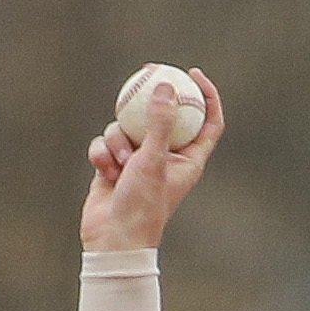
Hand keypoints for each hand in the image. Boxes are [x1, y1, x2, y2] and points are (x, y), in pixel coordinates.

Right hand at [81, 69, 222, 251]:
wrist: (113, 240)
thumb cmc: (142, 206)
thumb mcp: (153, 160)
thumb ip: (160, 123)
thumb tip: (166, 86)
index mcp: (188, 159)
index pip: (207, 122)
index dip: (205, 95)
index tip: (192, 73)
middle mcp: (165, 157)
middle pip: (163, 116)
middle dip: (153, 95)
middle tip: (147, 70)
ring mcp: (138, 161)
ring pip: (126, 128)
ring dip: (118, 142)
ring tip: (120, 165)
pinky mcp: (113, 165)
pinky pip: (105, 144)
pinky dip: (102, 154)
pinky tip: (103, 171)